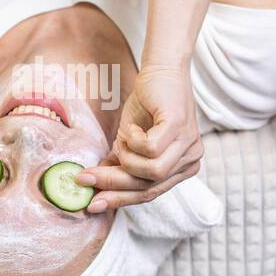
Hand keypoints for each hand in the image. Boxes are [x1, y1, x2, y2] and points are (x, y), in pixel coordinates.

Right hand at [77, 65, 203, 212]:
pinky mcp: (181, 127)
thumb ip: (118, 165)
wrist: (159, 70)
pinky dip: (134, 141)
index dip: (119, 200)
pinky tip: (133, 128)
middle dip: (113, 184)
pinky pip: (152, 150)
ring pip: (151, 172)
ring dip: (127, 158)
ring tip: (123, 140)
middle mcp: (190, 161)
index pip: (149, 194)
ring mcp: (189, 145)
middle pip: (149, 188)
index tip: (92, 204)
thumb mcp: (128, 142)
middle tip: (85, 180)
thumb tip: (94, 189)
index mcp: (181, 168)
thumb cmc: (146, 106)